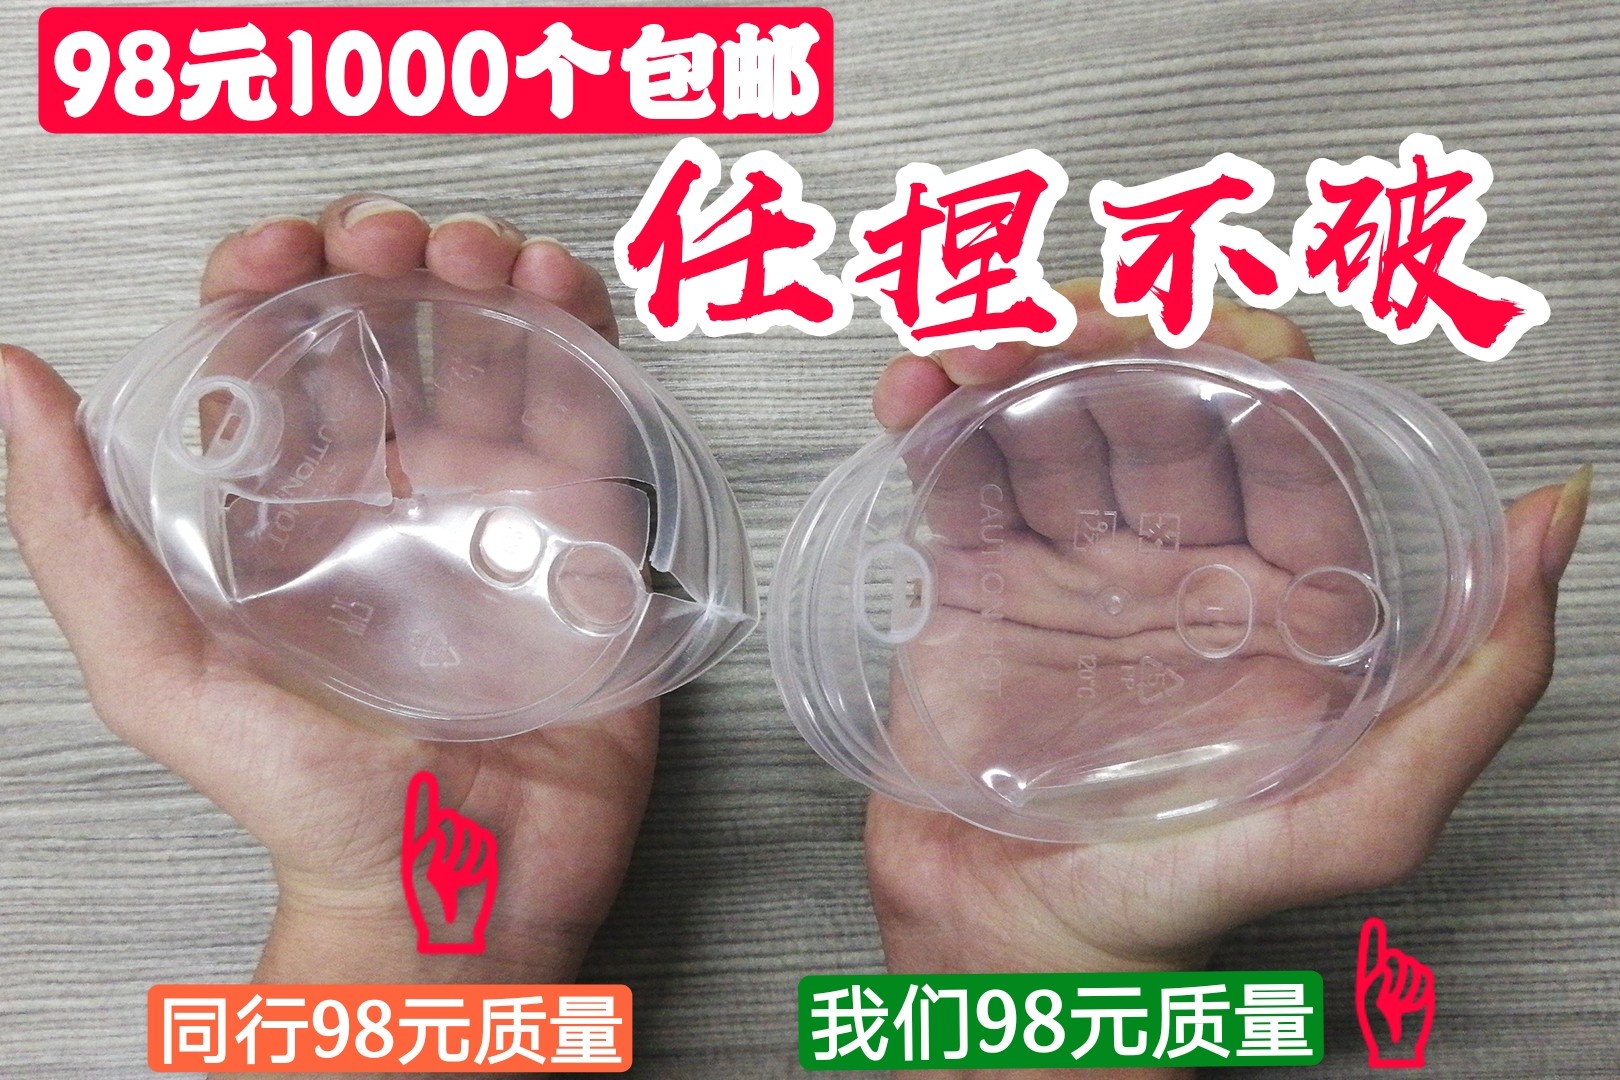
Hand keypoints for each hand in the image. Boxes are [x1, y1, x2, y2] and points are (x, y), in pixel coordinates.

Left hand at [1, 195, 652, 995]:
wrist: (454, 887)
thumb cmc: (309, 801)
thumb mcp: (159, 673)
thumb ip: (77, 535)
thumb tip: (10, 387)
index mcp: (297, 510)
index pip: (283, 358)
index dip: (280, 280)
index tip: (288, 250)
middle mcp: (398, 497)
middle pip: (400, 337)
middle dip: (399, 259)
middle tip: (403, 244)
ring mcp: (495, 511)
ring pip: (498, 356)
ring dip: (492, 280)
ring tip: (486, 257)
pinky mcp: (582, 537)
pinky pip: (585, 417)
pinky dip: (580, 341)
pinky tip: (558, 301)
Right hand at [863, 282, 1586, 1074]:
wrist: (1015, 965)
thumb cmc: (1181, 910)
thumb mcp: (1362, 821)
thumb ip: (1478, 684)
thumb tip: (1554, 518)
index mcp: (1284, 594)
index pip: (1279, 429)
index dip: (1231, 358)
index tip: (1176, 330)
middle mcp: (1182, 564)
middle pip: (1156, 399)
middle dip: (1108, 340)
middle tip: (1051, 330)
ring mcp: (1074, 564)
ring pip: (1054, 416)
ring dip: (1010, 360)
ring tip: (969, 351)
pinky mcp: (977, 581)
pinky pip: (960, 472)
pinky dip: (931, 418)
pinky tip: (914, 396)